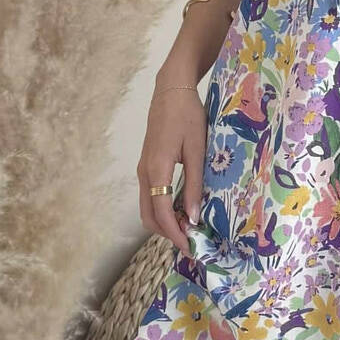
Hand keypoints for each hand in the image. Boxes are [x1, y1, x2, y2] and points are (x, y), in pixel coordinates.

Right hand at [137, 86, 206, 252]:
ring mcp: (143, 170)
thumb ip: (194, 184)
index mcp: (156, 170)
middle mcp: (144, 173)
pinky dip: (164, 209)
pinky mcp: (147, 166)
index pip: (162, 213)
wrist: (171, 90)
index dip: (175, 234)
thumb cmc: (187, 116)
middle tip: (192, 242)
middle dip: (168, 233)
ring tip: (190, 228)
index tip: (191, 249)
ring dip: (166, 222)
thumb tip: (194, 218)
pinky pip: (151, 196)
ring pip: (148, 207)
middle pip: (149, 216)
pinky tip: (183, 209)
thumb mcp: (197, 150)